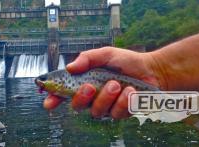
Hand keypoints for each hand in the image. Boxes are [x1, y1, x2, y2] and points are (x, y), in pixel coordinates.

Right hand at [43, 47, 160, 118]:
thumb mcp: (104, 54)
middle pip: (77, 106)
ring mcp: (105, 106)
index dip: (54, 98)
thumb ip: (86, 58)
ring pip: (96, 111)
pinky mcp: (119, 113)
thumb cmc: (125, 61)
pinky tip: (130, 91)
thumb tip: (69, 68)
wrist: (150, 69)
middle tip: (90, 86)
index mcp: (84, 82)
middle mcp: (92, 97)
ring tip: (117, 84)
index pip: (64, 93)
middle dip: (81, 97)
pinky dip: (123, 101)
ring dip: (106, 97)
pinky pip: (116, 113)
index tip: (48, 102)